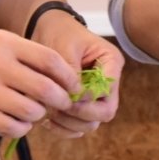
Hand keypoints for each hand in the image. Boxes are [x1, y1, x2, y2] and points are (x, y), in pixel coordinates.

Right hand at [0, 30, 78, 138]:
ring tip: (32, 114)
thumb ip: (21, 53)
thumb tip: (57, 74)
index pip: (51, 60)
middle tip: (61, 105)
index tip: (74, 86)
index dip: (68, 76)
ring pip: (31, 111)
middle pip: (46, 88)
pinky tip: (17, 124)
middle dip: (61, 101)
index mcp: (5, 43)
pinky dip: (21, 129)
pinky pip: (10, 126)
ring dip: (38, 116)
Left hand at [29, 10, 124, 138]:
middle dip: (81, 114)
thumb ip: (70, 72)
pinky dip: (64, 128)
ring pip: (92, 123)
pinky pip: (78, 126)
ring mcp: (96, 97)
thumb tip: (73, 98)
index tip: (68, 95)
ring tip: (50, 114)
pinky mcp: (82, 106)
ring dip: (71, 123)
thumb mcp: (64, 47)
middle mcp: (108, 82)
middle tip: (58, 108)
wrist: (48, 31)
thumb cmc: (59, 33)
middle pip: (105, 112)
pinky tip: (47, 121)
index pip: (108, 89)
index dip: (89, 97)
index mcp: (111, 62)